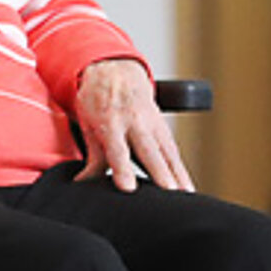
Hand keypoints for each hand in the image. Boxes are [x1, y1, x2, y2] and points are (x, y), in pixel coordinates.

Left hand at [73, 59, 193, 192]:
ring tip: (186, 196)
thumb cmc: (98, 102)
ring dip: (178, 174)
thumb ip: (92, 158)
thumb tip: (82, 183)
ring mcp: (153, 125)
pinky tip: (188, 188)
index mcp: (111, 123)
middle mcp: (135, 124)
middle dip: (161, 173)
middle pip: (149, 152)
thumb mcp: (88, 125)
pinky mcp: (164, 129)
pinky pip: (173, 153)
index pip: (117, 150)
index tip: (128, 187)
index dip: (122, 169)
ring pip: (167, 153)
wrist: (116, 73)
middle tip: (170, 192)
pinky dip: (181, 170)